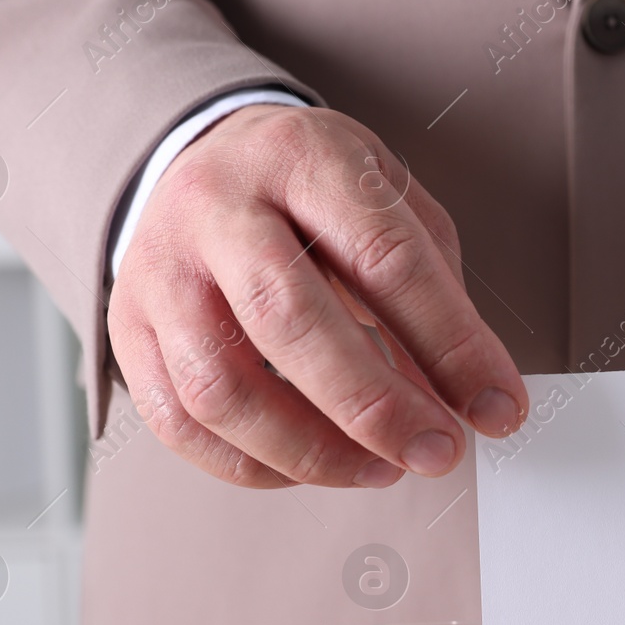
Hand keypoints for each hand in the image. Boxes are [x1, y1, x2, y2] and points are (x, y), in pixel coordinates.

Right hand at [108, 104, 527, 487]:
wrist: (201, 157)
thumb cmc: (310, 188)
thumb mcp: (387, 197)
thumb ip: (433, 288)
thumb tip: (467, 394)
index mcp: (301, 158)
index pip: (385, 258)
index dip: (452, 343)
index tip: (498, 405)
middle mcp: (217, 208)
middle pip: (290, 320)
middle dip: (376, 406)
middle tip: (437, 451)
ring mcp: (160, 270)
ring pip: (222, 387)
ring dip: (313, 451)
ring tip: (379, 468)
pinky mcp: (127, 328)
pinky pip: (180, 423)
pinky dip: (252, 465)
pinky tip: (309, 467)